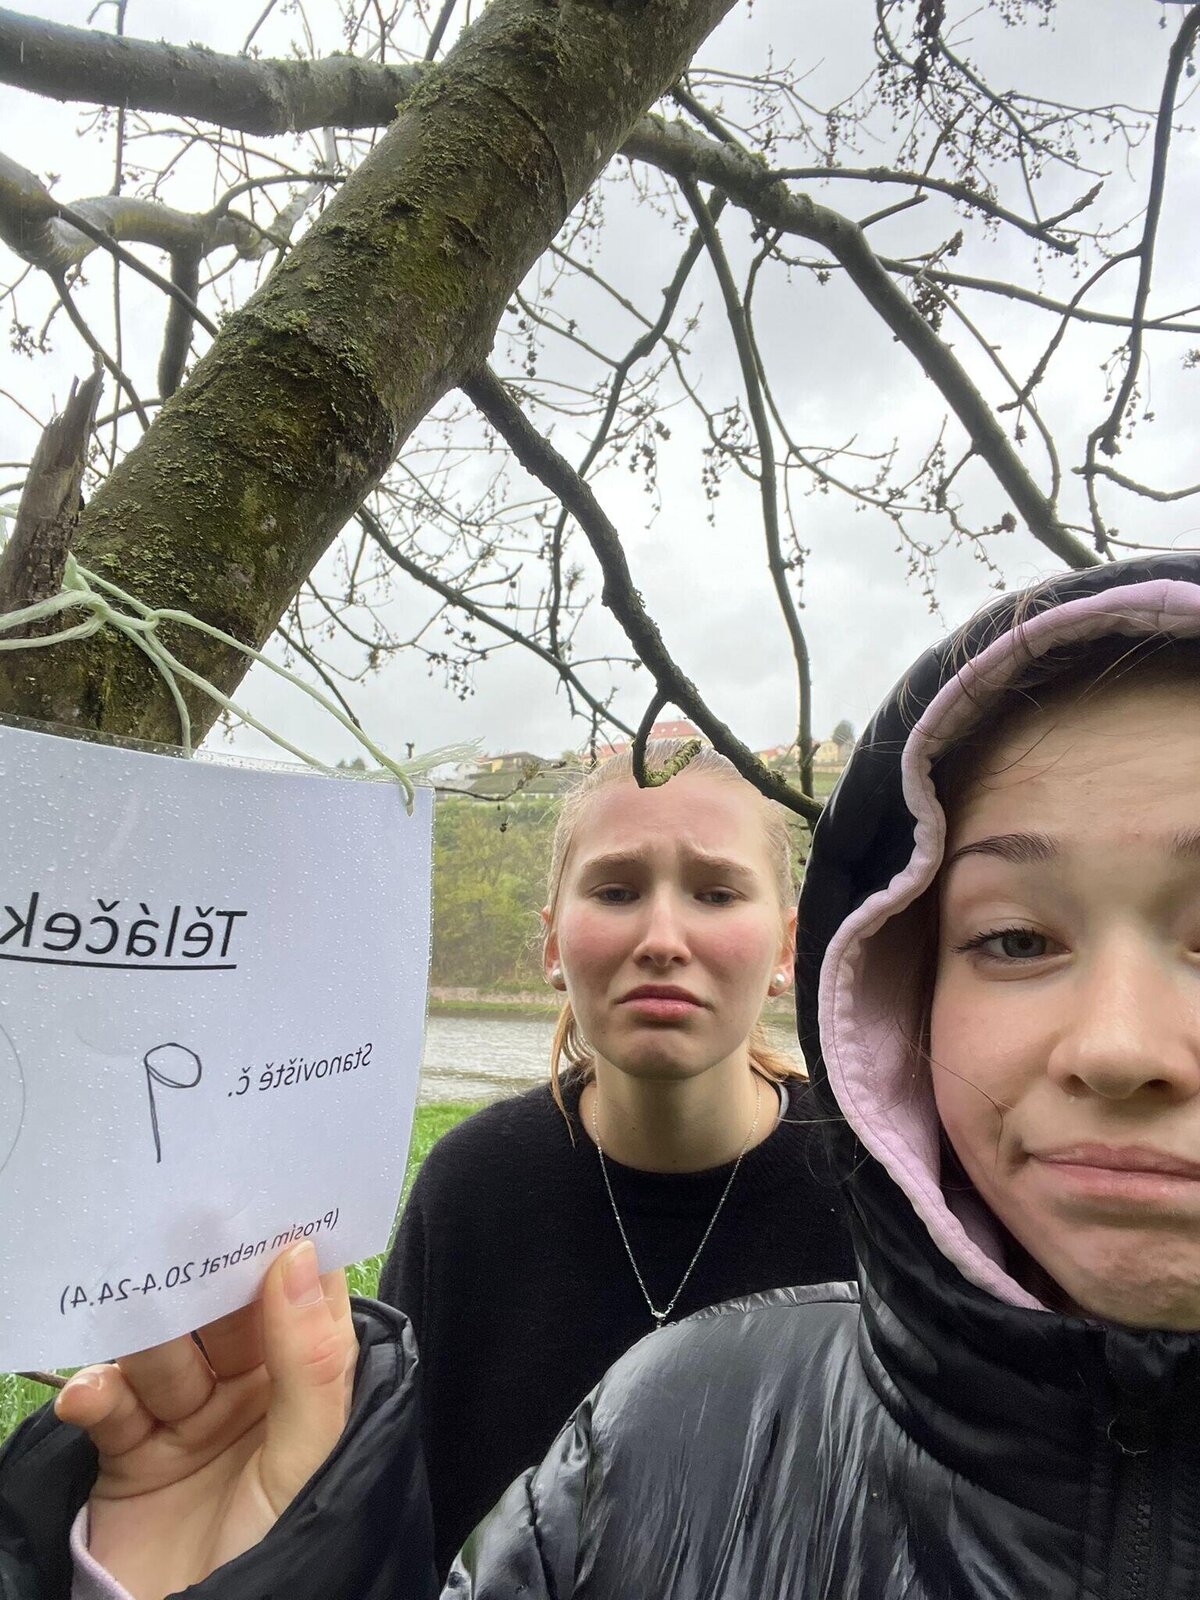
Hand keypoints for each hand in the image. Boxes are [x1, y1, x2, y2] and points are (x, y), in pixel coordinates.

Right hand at [55, 1242, 356, 1599]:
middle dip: (199, 1288)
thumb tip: (300, 1252)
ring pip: (163, 1351)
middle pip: (220, 1315)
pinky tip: (90, 1395)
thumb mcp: (307, 1456)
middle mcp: (250, 1390)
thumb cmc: (274, 1547)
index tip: (259, 1194)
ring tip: (138, 1351)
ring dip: (148, 1349)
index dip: (282, 1246)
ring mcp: (189, 1417)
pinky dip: (98, 1394)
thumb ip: (310, 1359)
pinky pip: (112, 1403)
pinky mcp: (132, 1450)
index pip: (298, 1295)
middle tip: (172, 1238)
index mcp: (308, 1381)